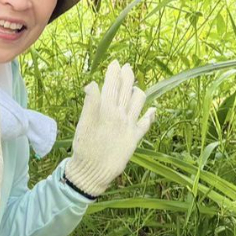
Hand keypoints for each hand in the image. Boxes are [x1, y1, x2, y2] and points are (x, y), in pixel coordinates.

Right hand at [63, 62, 154, 197]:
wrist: (92, 172)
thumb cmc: (84, 148)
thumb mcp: (83, 123)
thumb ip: (90, 103)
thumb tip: (93, 84)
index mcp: (106, 110)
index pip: (111, 85)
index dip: (114, 72)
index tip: (115, 62)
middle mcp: (120, 115)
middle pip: (126, 89)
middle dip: (127, 76)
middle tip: (127, 67)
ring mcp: (130, 126)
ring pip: (139, 101)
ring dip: (137, 90)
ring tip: (134, 87)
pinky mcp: (135, 138)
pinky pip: (146, 123)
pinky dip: (151, 114)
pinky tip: (153, 109)